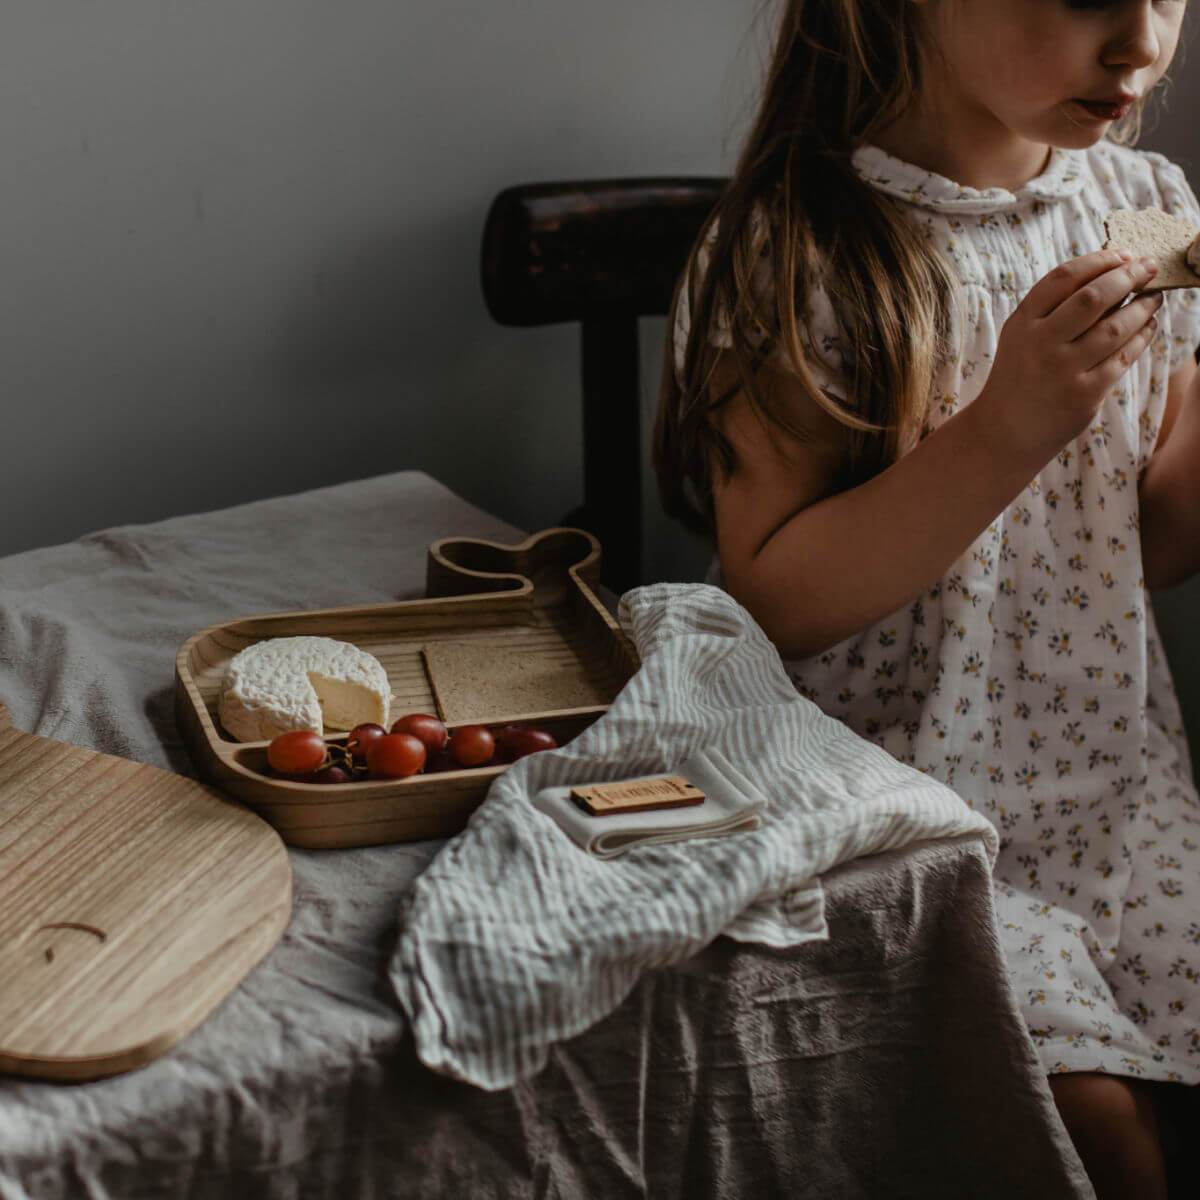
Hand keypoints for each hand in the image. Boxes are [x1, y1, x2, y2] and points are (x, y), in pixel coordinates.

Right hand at [973, 248, 1162, 466]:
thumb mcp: (1021, 337)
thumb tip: (1110, 274)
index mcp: (1022, 323)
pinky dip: (1142, 338)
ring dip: (1143, 307)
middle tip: (1150, 267)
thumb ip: (1054, 309)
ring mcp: (1062, 371)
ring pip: (1115, 328)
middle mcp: (1040, 344)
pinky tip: (1148, 327)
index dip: (1098, 260)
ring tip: (1155, 298)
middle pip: (1093, 297)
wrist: (1004, 431)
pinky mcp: (1083, 395)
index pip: (1064, 278)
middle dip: (1129, 276)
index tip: (1123, 254)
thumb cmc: (1020, 376)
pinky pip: (1122, 359)